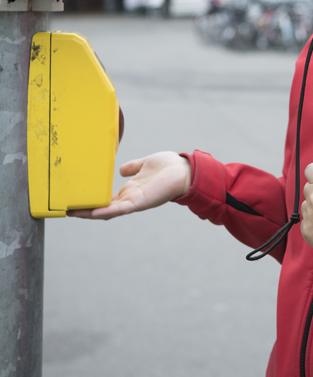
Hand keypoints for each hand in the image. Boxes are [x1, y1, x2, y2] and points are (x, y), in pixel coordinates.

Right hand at [67, 152, 191, 219]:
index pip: (105, 198)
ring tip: (72, 213)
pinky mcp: (140, 202)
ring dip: (90, 213)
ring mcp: (134, 201)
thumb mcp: (144, 164)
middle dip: (84, 209)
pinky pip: (120, 209)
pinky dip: (106, 211)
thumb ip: (132, 167)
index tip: (73, 199)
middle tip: (64, 209)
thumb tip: (120, 169)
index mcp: (129, 190)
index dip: (90, 200)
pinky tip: (92, 213)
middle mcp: (129, 198)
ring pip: (107, 211)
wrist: (184, 170)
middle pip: (102, 207)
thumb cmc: (168, 167)